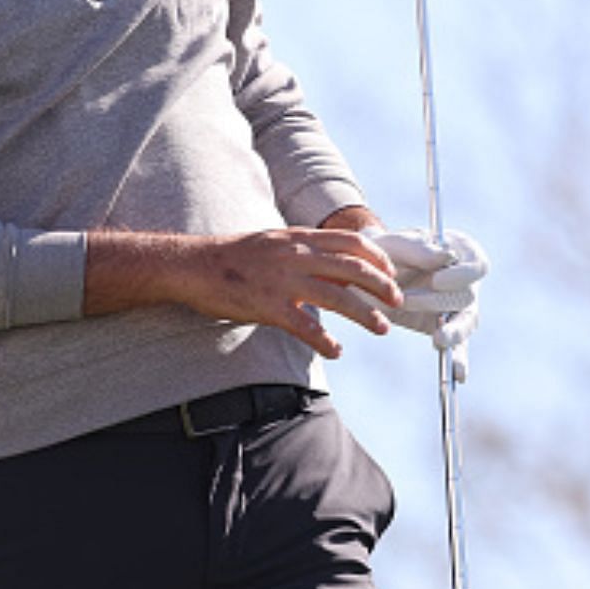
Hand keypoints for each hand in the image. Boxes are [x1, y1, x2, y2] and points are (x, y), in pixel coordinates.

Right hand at [181, 228, 403, 359]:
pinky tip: (336, 350)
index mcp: (297, 238)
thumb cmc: (233, 257)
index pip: (350, 241)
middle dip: (381, 287)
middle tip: (395, 302)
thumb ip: (307, 254)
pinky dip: (326, 341)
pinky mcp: (268, 305)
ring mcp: (282, 280)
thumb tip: (341, 272)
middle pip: (353, 268)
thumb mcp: (274, 244)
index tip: (390, 274)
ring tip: (381, 327)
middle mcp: (295, 255)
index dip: (377, 258)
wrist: (193, 265)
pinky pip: (306, 326)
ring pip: (338, 297)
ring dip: (365, 315)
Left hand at [359, 227, 487, 380]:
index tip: (438, 280)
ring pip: (467, 321)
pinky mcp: (447, 327)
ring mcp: (459, 306)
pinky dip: (459, 360)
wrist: (371, 270)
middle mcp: (466, 281)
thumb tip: (444, 258)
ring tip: (438, 341)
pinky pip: (459, 346)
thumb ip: (417, 247)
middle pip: (467, 296)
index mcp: (461, 253)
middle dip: (436, 300)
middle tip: (405, 300)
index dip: (463, 275)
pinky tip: (458, 376)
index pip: (477, 265)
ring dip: (453, 332)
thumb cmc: (389, 249)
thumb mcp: (395, 242)